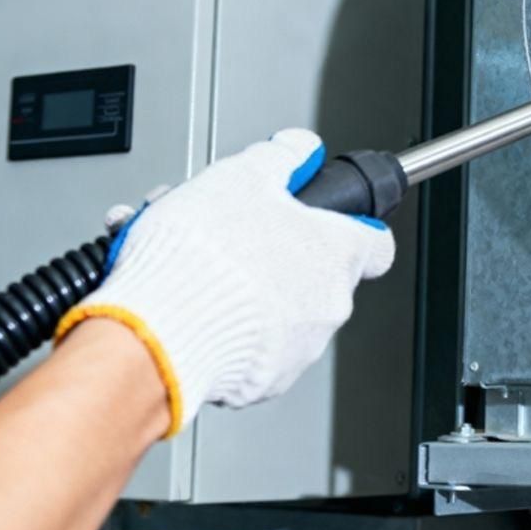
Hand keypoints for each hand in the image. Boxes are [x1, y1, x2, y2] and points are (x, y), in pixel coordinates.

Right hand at [54, 129, 394, 438]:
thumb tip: (299, 149)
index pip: (376, 242)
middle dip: (270, 248)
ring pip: (277, 307)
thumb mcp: (242, 175)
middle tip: (229, 234)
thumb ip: (281, 157)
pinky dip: (224, 324)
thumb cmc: (201, 259)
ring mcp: (298, 348)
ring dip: (242, 284)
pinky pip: (250, 345)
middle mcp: (328, 306)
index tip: (325, 220)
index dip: (350, 224)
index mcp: (336, 254)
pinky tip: (189, 300)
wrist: (155, 334)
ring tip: (192, 262)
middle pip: (312, 269)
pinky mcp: (262, 380)